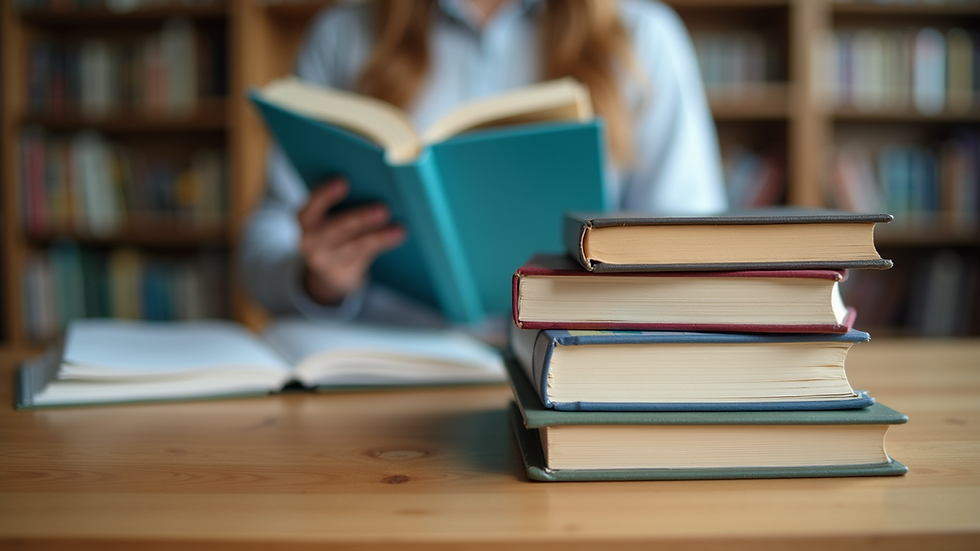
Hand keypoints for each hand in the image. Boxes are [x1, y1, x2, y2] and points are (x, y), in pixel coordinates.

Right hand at [297, 177, 405, 305]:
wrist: (327, 269)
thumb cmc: (333, 230)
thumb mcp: (327, 216)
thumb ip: (342, 203)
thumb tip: (375, 186)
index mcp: (306, 218)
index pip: (313, 205)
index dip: (326, 194)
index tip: (343, 181)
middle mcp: (312, 240)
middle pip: (337, 229)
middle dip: (360, 218)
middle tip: (383, 209)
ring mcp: (327, 259)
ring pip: (355, 247)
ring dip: (378, 237)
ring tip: (399, 229)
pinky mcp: (344, 271)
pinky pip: (365, 257)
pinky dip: (382, 244)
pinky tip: (397, 235)